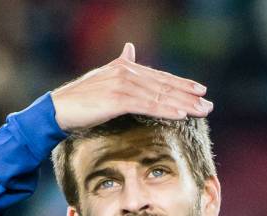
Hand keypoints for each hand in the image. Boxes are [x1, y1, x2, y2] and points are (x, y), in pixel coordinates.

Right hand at [51, 43, 212, 130]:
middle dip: (189, 96)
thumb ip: (120, 64)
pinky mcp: (117, 99)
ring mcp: (122, 85)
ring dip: (183, 105)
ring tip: (201, 111)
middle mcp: (126, 73)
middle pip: (164, 85)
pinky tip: (181, 115)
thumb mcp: (103, 78)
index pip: (160, 77)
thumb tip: (129, 49)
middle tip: (208, 105)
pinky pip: (147, 106)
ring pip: (159, 96)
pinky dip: (166, 110)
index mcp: (125, 68)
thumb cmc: (80, 99)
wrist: (58, 109)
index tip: (200, 91)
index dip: (182, 84)